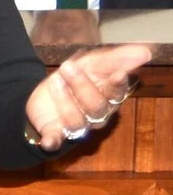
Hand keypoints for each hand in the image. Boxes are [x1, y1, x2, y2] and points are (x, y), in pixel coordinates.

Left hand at [25, 42, 149, 150]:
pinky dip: (52, 142)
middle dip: (82, 85)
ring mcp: (78, 126)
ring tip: (55, 80)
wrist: (47, 92)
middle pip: (96, 106)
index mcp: (109, 96)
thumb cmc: (77, 78)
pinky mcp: (56, 134)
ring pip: (76, 120)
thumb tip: (146, 52)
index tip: (118, 74)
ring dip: (64, 99)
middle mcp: (97, 115)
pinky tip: (47, 142)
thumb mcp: (92, 63)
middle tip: (67, 66)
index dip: (117, 85)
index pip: (117, 93)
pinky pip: (56, 141)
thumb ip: (116, 59)